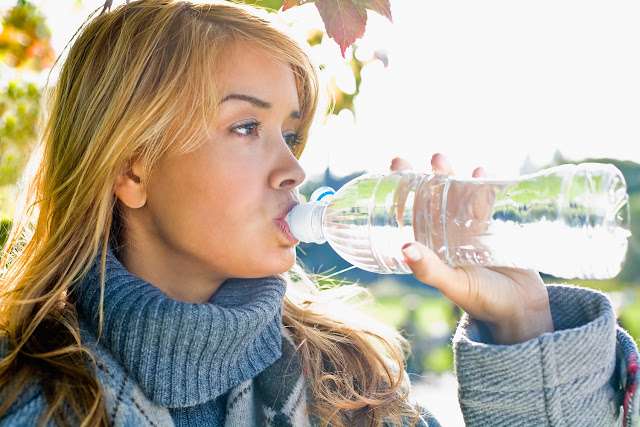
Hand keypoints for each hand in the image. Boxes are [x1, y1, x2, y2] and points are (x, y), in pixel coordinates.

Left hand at [391, 154, 553, 344]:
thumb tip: (405, 248)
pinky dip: (483, 185)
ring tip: (440, 158)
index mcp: (431, 247)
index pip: (410, 214)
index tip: (391, 168)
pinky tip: (480, 172)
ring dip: (450, 176)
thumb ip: (431, 270)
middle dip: (420, 177)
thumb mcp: (454, 285)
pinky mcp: (495, 229)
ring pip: (456, 196)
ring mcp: (470, 230)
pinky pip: (486, 201)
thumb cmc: (484, 302)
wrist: (523, 310)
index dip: (399, 192)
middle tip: (409, 159)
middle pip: (430, 199)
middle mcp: (447, 235)